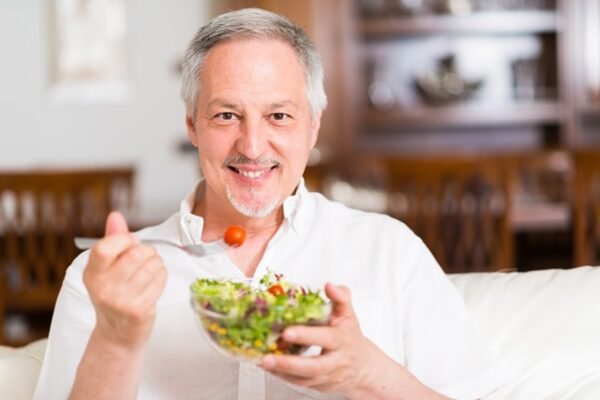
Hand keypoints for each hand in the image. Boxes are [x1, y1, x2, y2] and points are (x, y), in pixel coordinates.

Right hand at [82, 211, 167, 350]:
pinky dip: (162, 276)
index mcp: (92, 274)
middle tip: (145, 257)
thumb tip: (115, 216)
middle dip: (147, 251)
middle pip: (136, 254)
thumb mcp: (106, 269)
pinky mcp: (139, 310)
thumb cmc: (114, 295)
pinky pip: (160, 280)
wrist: (117, 335)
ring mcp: (121, 301)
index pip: (105, 247)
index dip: (124, 239)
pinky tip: (153, 283)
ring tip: (150, 270)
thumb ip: (112, 240)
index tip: (130, 243)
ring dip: (157, 263)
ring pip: (153, 265)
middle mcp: (103, 288)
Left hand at [260, 283, 387, 397]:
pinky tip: (269, 367)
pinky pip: (299, 383)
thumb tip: (329, 286)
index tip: (287, 332)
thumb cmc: (350, 337)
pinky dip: (282, 376)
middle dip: (289, 363)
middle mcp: (336, 361)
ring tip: (264, 361)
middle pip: (314, 366)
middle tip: (268, 357)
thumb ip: (340, 297)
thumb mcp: (348, 314)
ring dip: (282, 371)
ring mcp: (327, 376)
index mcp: (343, 339)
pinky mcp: (318, 386)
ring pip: (304, 378)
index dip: (307, 335)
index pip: (326, 338)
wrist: (363, 367)